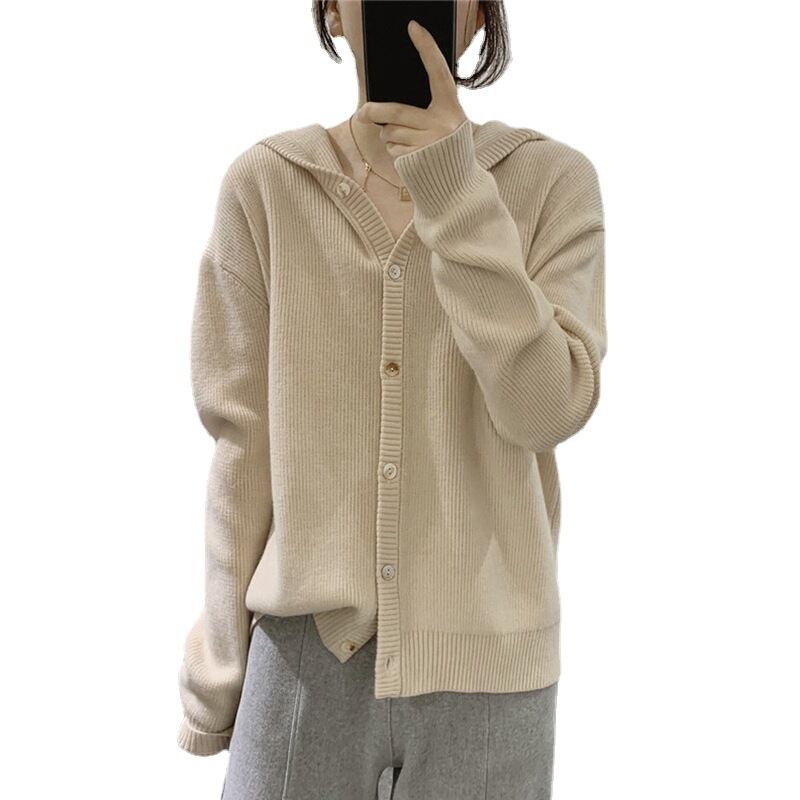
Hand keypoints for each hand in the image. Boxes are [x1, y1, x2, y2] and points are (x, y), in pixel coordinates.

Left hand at [355, 19, 467, 158]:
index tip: (413, 27)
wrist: (457, 187)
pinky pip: (393, 151)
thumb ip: (424, 112)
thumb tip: (382, 112)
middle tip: (362, 112)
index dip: (427, 48)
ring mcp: (429, 143)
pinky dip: (395, 152)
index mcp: (452, 108)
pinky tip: (409, 158)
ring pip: (391, 133)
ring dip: (388, 138)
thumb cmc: (447, 151)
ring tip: (405, 144)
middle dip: (374, 112)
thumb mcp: (444, 126)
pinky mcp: (417, 160)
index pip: (438, 72)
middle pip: (397, 111)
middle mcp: (442, 124)